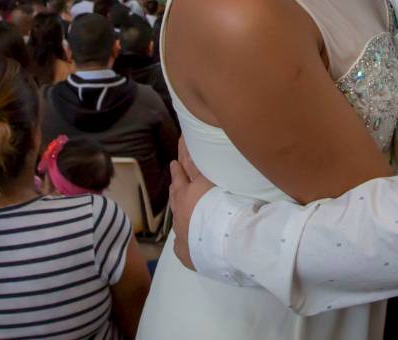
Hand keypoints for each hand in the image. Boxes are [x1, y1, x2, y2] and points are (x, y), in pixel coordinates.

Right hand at [168, 137, 214, 271]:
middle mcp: (186, 200)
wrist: (222, 239)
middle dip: (178, 172)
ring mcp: (198, 187)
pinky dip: (193, 152)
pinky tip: (194, 142)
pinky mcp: (209, 178)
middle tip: (175, 163)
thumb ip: (181, 246)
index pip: (177, 202)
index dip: (176, 192)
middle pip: (180, 182)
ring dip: (185, 155)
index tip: (175, 185)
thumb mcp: (187, 254)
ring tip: (183, 144)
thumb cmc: (205, 250)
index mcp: (181, 219)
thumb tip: (177, 240)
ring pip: (189, 167)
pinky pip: (198, 161)